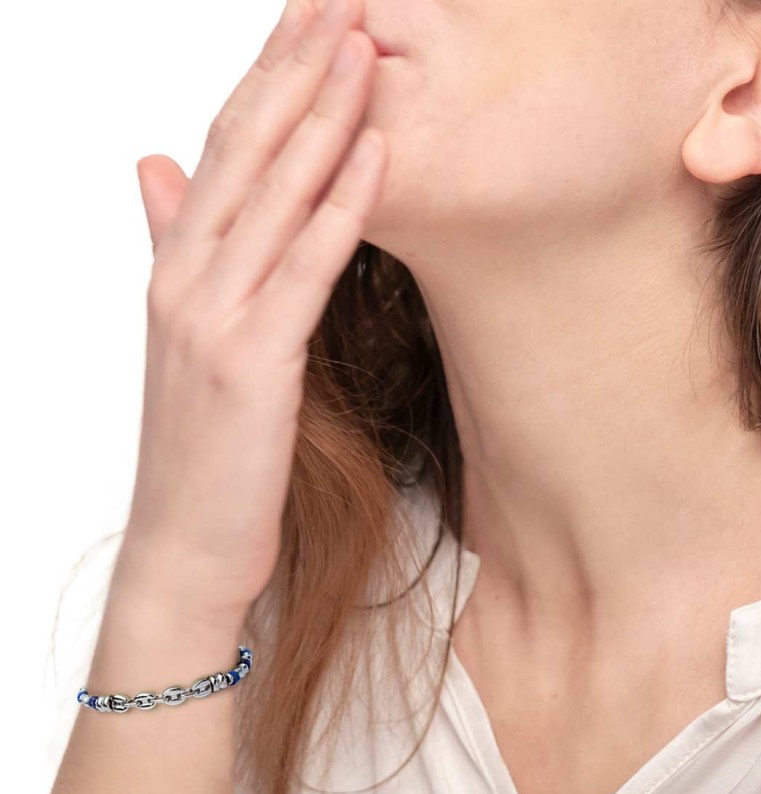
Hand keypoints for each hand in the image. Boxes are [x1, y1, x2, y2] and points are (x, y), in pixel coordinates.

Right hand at [116, 0, 386, 620]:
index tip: (304, 20)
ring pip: (271, 199)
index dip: (263, 78)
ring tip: (361, 48)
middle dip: (293, 71)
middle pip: (244, 154)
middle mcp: (185, 281)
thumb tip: (159, 172)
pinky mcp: (251, 366)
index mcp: (176, 270)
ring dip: (320, 118)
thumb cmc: (203, 446)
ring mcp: (212, 321)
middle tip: (338, 0)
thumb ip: (179, 248)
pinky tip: (372, 155)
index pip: (221, 151)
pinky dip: (339, 208)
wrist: (186, 544)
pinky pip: (303, 271)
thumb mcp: (188, 339)